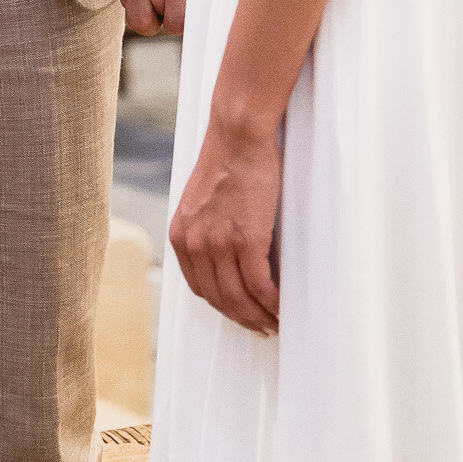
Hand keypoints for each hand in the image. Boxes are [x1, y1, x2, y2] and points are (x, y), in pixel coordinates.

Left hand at [168, 112, 282, 333]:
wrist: (238, 135)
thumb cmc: (226, 160)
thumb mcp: (200, 200)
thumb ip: (204, 229)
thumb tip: (222, 255)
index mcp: (181, 235)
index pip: (200, 287)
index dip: (222, 306)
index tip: (239, 313)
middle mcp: (195, 244)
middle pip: (220, 299)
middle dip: (242, 318)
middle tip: (261, 326)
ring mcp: (220, 244)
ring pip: (240, 298)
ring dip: (259, 316)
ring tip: (274, 321)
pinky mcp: (247, 240)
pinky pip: (260, 286)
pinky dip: (272, 302)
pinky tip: (281, 307)